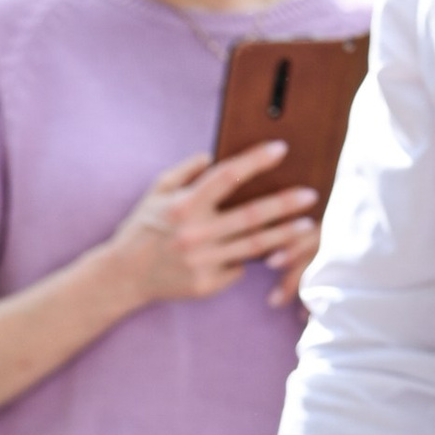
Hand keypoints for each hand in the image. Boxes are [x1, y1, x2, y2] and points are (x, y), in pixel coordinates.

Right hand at [110, 145, 318, 308]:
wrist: (122, 277)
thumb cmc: (141, 229)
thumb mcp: (155, 191)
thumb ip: (184, 171)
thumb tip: (212, 155)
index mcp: (184, 206)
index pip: (228, 177)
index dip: (256, 161)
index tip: (281, 150)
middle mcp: (195, 234)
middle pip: (251, 215)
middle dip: (285, 204)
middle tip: (312, 195)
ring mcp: (201, 262)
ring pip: (253, 246)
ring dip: (284, 235)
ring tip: (307, 226)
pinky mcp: (205, 285)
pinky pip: (237, 269)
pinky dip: (249, 260)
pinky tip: (266, 254)